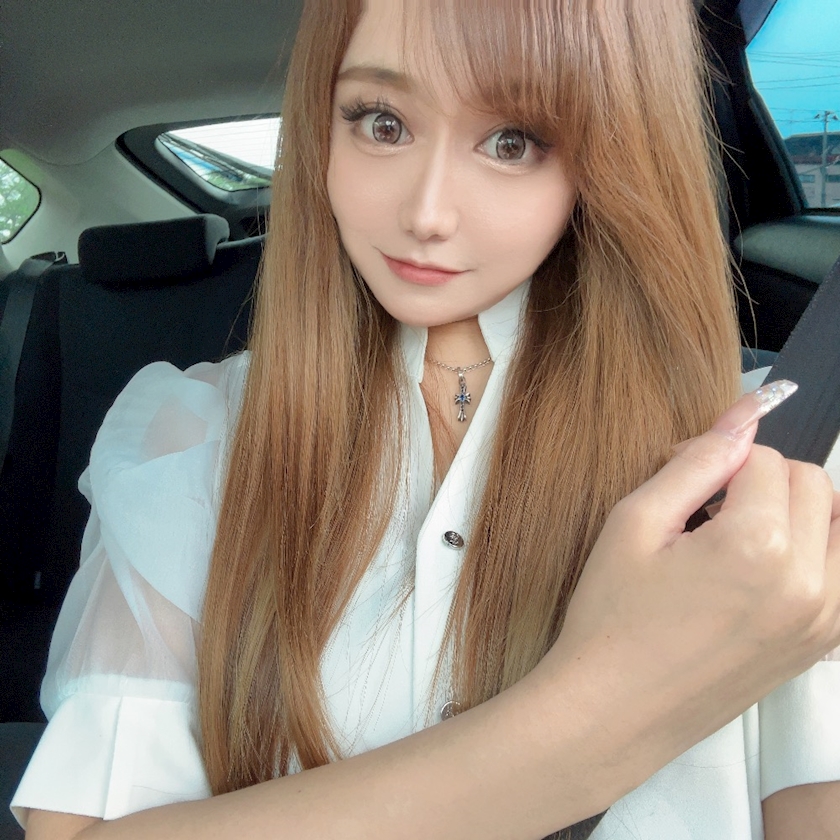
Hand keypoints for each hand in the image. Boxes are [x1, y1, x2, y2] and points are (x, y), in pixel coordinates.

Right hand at [541, 381, 839, 759]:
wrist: (612, 709)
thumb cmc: (612, 617)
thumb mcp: (635, 523)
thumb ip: (697, 460)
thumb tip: (744, 412)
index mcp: (758, 546)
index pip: (764, 459)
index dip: (716, 457)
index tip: (681, 478)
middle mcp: (808, 584)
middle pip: (813, 483)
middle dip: (762, 478)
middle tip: (706, 507)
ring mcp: (822, 620)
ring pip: (836, 523)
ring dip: (793, 511)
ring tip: (736, 535)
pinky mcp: (820, 645)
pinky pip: (838, 571)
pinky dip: (810, 551)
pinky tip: (759, 568)